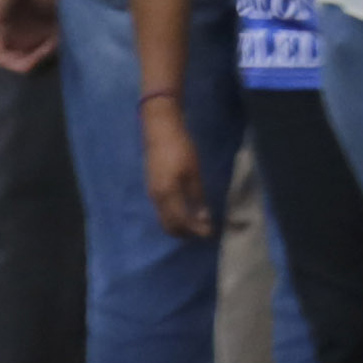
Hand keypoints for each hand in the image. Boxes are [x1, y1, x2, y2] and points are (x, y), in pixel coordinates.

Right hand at [142, 95, 216, 239]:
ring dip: (179, 225)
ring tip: (196, 223)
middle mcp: (156, 198)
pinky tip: (185, 211)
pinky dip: (173, 216)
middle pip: (169, 225)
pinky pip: (161, 210)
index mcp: (167, 194)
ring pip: (163, 219)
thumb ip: (197, 196)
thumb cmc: (180, 148)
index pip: (181, 221)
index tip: (210, 233)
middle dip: (185, 232)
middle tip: (203, 231)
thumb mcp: (193, 172)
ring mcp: (152, 193)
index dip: (195, 230)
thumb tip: (204, 218)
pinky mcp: (151, 187)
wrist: (160, 130)